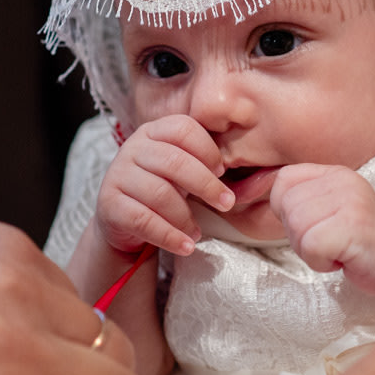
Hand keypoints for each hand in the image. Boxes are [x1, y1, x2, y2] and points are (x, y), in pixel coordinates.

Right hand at [96, 113, 233, 256]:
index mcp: (154, 131)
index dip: (208, 150)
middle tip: (226, 203)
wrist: (124, 220)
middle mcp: (133, 148)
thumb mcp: (187, 174)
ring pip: (160, 194)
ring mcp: (117, 175)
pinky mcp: (108, 205)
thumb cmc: (165, 191)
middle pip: (175, 161)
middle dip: (206, 185)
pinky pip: (143, 220)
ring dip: (186, 217)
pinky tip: (186, 246)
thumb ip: (212, 169)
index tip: (223, 172)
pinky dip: (169, 236)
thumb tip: (265, 177)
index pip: (184, 128)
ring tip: (197, 233)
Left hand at [271, 163, 374, 298]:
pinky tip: (341, 260)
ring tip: (336, 250)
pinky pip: (310, 246)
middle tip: (328, 243)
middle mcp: (343, 182)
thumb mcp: (335, 206)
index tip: (311, 225)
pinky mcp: (354, 228)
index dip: (285, 209)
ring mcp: (350, 202)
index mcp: (334, 173)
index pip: (284, 180)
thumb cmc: (364, 240)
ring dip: (310, 250)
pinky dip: (320, 262)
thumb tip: (267, 202)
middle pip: (287, 207)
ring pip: (296, 227)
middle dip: (298, 235)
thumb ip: (306, 198)